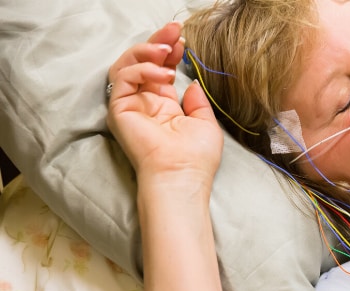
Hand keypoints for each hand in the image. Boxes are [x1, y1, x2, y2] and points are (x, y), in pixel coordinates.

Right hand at [106, 21, 222, 179]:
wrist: (181, 175)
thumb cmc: (195, 157)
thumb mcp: (205, 123)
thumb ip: (197, 102)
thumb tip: (192, 85)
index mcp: (163, 106)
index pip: (160, 70)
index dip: (169, 52)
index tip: (183, 40)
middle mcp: (144, 103)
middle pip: (141, 62)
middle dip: (157, 42)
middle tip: (173, 31)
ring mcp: (130, 106)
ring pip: (126, 65)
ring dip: (146, 51)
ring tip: (166, 51)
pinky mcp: (119, 109)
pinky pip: (123, 78)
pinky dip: (142, 69)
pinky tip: (163, 73)